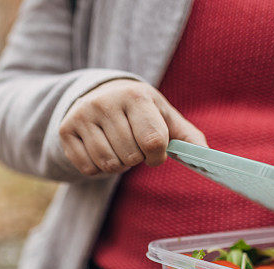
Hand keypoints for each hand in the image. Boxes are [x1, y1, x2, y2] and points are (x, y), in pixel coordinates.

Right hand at [59, 79, 206, 175]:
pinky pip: (88, 168)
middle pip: (130, 157)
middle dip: (136, 159)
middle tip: (133, 146)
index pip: (153, 142)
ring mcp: (82, 116)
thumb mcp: (165, 117)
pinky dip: (98, 168)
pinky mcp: (66, 131)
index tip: (156, 151)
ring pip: (108, 164)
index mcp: (135, 96)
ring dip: (118, 165)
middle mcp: (105, 102)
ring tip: (118, 148)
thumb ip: (188, 137)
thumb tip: (207, 157)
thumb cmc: (141, 112)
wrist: (100, 95)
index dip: (157, 156)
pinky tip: (100, 150)